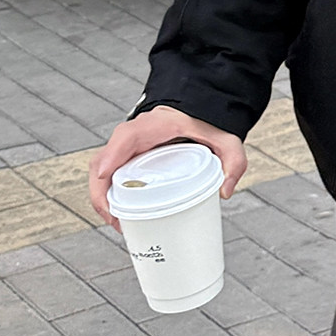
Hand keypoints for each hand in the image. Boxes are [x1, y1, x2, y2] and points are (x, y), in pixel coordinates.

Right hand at [88, 105, 246, 230]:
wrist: (200, 112)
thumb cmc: (208, 124)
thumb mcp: (227, 140)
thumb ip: (234, 160)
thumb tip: (225, 191)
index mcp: (156, 125)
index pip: (127, 136)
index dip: (111, 156)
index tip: (104, 177)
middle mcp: (136, 134)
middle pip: (104, 158)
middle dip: (101, 191)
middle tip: (115, 220)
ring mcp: (129, 146)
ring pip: (102, 168)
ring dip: (101, 196)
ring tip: (117, 223)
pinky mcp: (129, 157)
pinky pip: (109, 173)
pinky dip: (106, 193)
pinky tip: (119, 215)